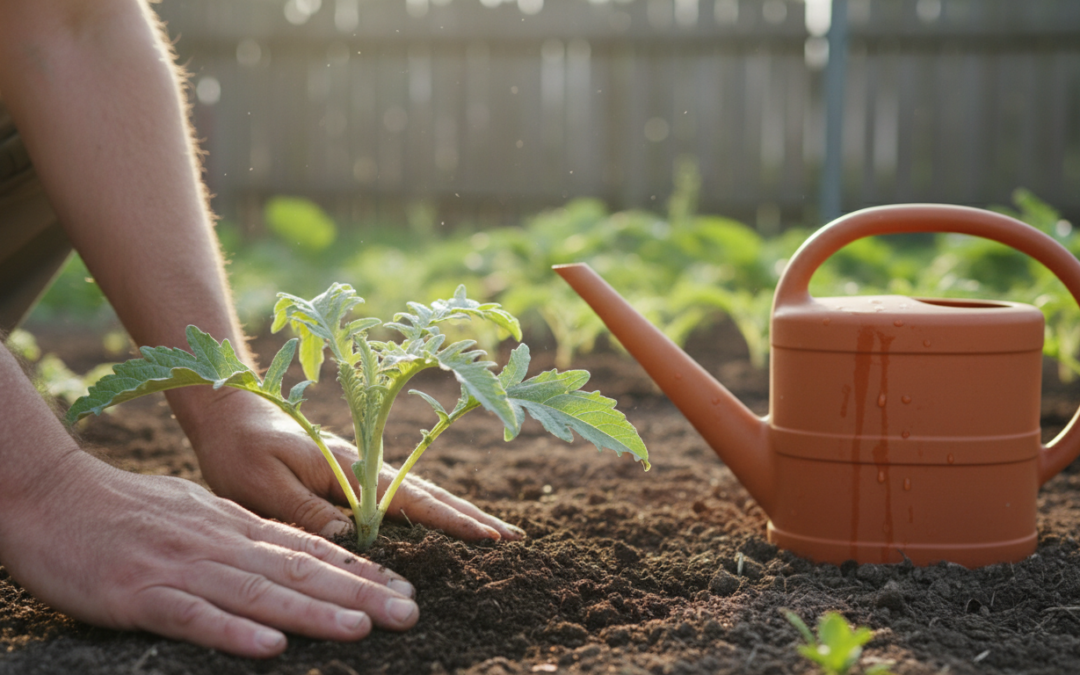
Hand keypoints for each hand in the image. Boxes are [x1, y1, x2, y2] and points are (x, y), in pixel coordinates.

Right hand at [0, 450, 418, 657]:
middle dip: (359, 593)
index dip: (359, 570)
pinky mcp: (140, 596)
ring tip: (363, 626)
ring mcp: (182, 569)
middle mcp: (220, 543)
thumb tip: (289, 546)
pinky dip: (233, 633)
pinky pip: (193, 617)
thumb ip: (243, 530)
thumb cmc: (128, 508)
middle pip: (299, 570)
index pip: (309, 548)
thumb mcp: (198, 510)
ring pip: (259, 592)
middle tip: (409, 612)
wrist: (54, 498)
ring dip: (314, 612)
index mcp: (234, 525)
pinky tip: (271, 649)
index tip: (403, 587)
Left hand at [180, 390, 524, 541]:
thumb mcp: (262, 485)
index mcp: (350, 469)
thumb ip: (306, 512)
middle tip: (512, 537)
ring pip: (418, 494)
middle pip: (428, 495)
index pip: (410, 500)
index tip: (488, 535)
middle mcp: (364, 467)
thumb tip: (353, 539)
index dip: (451, 520)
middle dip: (470, 516)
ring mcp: (360, 469)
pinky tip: (439, 518)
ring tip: (490, 530)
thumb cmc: (240, 449)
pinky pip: (399, 495)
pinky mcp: (350, 474)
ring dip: (456, 511)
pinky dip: (429, 507)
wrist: (229, 413)